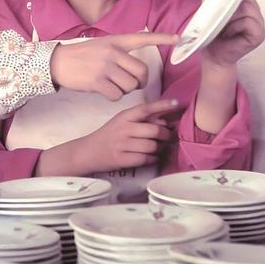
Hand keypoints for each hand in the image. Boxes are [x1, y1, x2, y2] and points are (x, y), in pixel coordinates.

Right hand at [49, 98, 182, 175]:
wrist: (88, 151)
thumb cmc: (109, 135)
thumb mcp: (121, 121)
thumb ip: (141, 119)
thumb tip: (165, 120)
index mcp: (124, 116)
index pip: (145, 108)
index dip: (162, 105)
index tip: (177, 103)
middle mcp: (123, 129)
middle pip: (154, 130)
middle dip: (165, 134)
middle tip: (167, 136)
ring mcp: (122, 145)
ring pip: (152, 146)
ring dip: (160, 148)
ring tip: (158, 148)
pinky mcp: (122, 159)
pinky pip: (146, 159)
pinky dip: (153, 159)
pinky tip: (151, 157)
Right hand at [50, 32, 178, 99]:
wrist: (57, 62)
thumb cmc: (81, 56)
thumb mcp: (101, 46)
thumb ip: (119, 53)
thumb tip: (136, 71)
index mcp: (116, 41)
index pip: (143, 38)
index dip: (162, 38)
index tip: (178, 38)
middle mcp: (113, 52)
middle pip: (142, 72)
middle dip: (141, 82)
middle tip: (133, 84)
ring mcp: (106, 67)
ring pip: (131, 86)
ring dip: (125, 90)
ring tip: (113, 85)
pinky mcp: (98, 81)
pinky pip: (117, 95)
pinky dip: (114, 96)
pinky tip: (105, 91)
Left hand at [203, 0, 264, 68]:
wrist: (212, 55)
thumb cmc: (211, 33)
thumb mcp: (207, 8)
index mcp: (243, 4)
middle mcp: (254, 11)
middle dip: (230, 3)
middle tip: (220, 17)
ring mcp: (259, 22)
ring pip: (247, 8)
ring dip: (231, 18)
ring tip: (225, 29)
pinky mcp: (259, 33)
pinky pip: (248, 22)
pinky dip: (236, 27)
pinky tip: (230, 34)